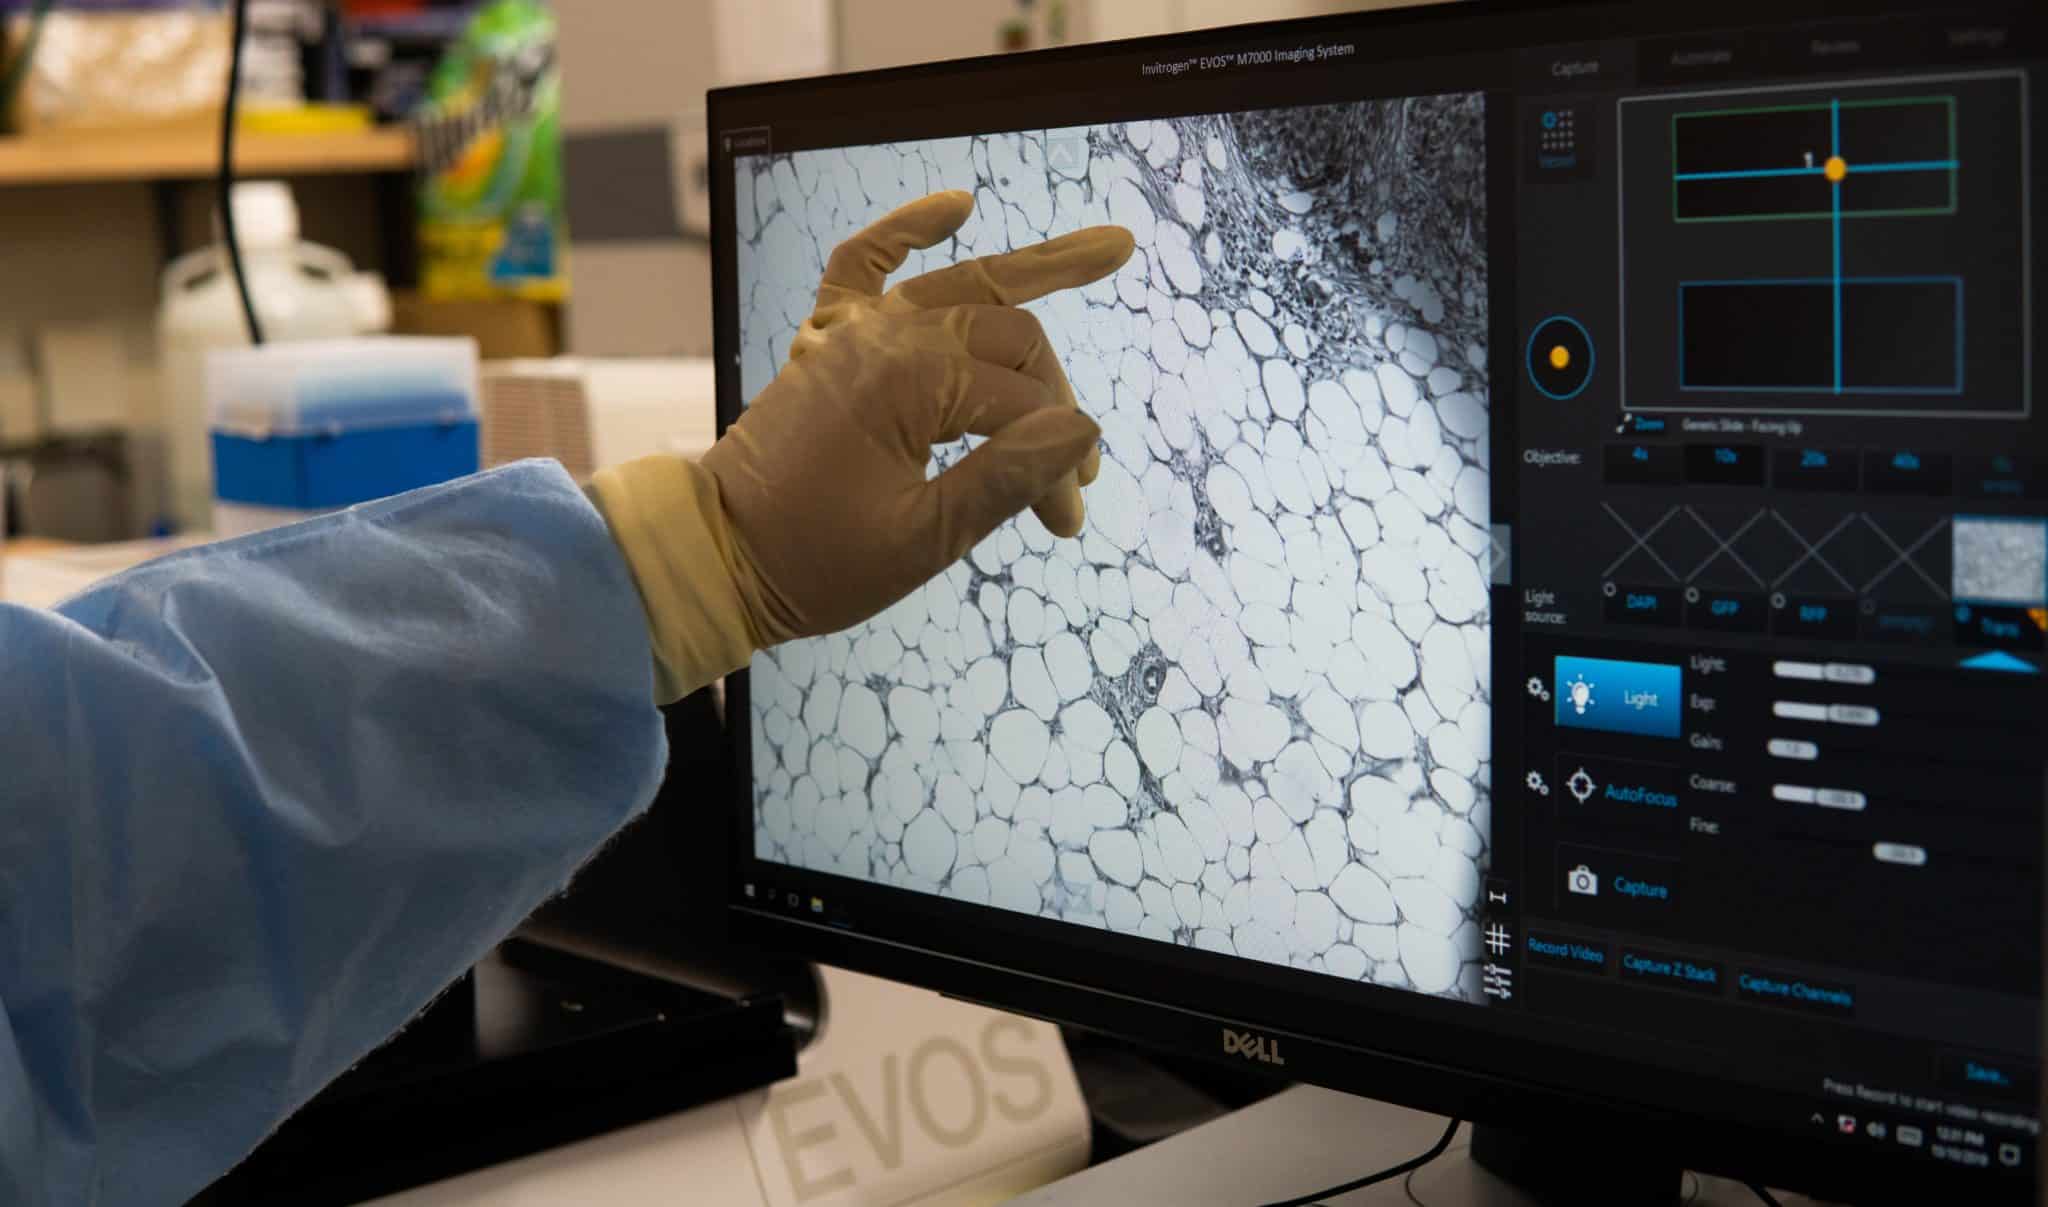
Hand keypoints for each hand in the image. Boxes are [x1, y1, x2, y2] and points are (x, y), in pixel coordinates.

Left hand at [590, 191, 1134, 700]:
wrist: (718, 557)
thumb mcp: (923, 540)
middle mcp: (884, 339)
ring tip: (1110, 250)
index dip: (1057, 462)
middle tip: (1071, 479)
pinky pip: (864, 263)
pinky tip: (957, 205)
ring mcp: (852, 332)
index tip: (1063, 522)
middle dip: (1053, 402)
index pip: (1022, 407)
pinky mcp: (826, 340)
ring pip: (963, 284)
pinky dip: (908, 229)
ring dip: (1035, 267)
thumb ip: (1006, 479)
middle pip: (1009, 341)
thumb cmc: (814, 562)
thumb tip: (1082, 434)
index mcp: (910, 384)